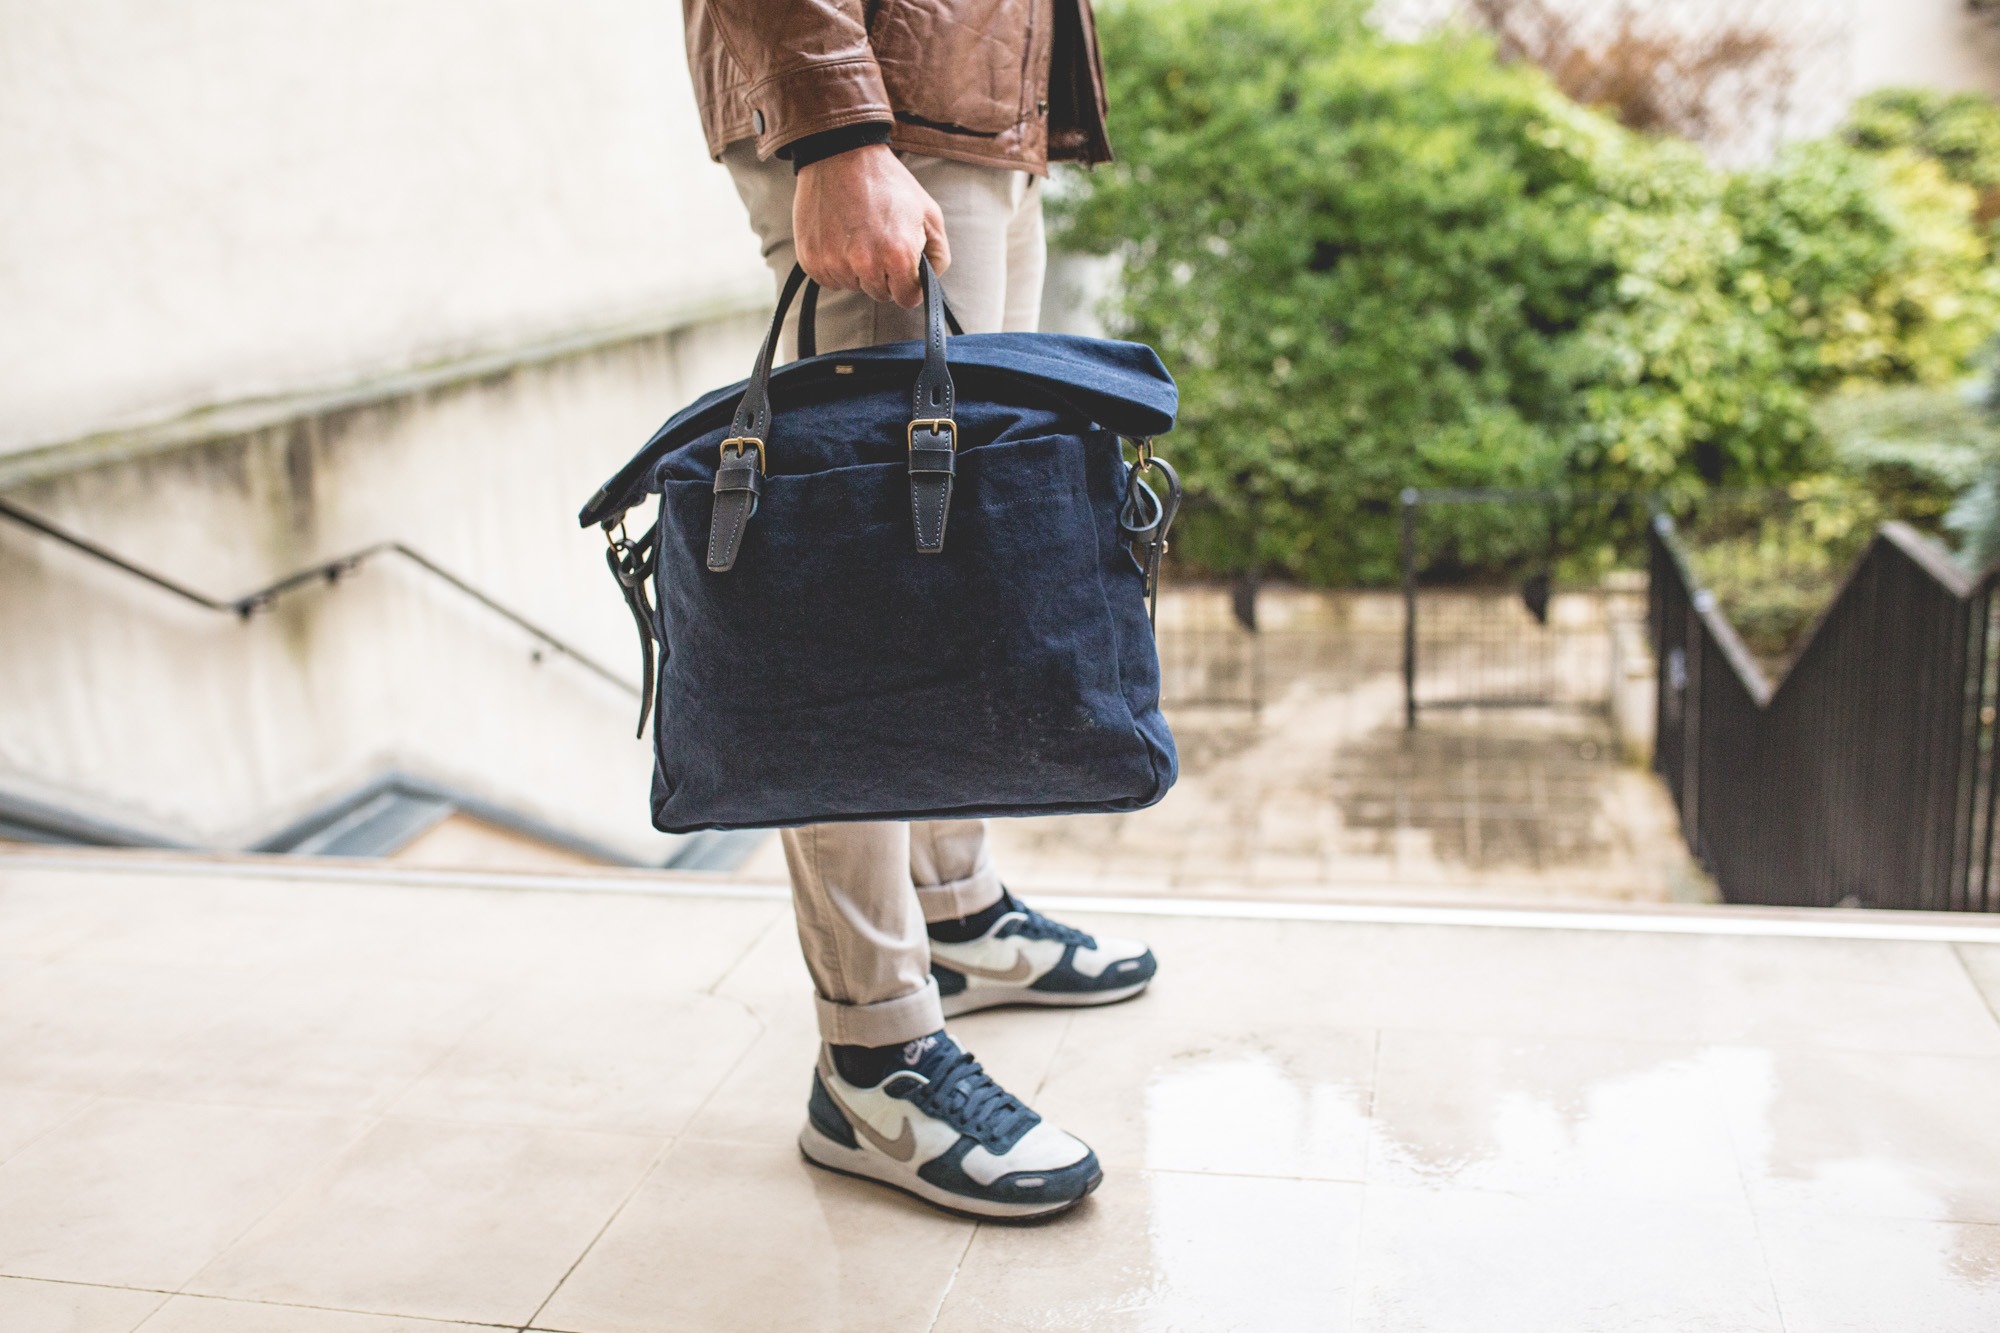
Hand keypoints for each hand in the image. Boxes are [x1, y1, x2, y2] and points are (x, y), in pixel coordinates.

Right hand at [793, 143, 949, 307]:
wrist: (840, 154)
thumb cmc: (887, 183)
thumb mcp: (929, 213)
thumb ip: (937, 255)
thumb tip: (928, 281)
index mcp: (898, 256)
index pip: (908, 299)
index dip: (909, 285)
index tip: (904, 269)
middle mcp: (865, 265)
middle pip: (880, 295)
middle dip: (884, 276)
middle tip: (879, 241)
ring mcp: (834, 264)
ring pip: (853, 287)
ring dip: (858, 270)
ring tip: (858, 235)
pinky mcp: (811, 260)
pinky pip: (829, 279)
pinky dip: (836, 265)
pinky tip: (840, 238)